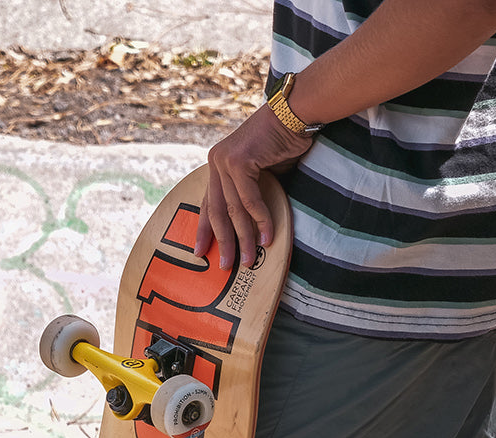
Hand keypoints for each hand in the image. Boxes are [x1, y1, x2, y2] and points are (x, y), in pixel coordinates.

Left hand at [194, 104, 312, 269]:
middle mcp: (216, 161)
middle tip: (227, 267)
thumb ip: (251, 193)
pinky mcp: (238, 161)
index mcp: (217, 164)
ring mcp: (224, 160)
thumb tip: (250, 226)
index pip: (207, 203)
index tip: (200, 252)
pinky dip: (261, 220)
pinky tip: (268, 238)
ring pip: (233, 209)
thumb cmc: (284, 142)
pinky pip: (250, 200)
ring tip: (251, 261)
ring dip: (244, 238)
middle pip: (217, 210)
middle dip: (223, 242)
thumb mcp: (262, 172)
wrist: (296, 114)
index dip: (204, 230)